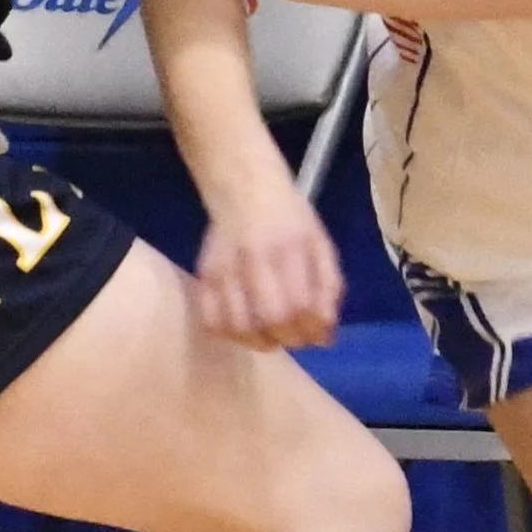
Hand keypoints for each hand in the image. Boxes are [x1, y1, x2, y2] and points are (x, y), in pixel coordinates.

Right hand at [193, 187, 344, 350]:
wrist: (245, 189)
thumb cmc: (290, 219)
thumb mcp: (320, 245)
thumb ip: (328, 289)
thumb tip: (324, 337)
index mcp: (289, 248)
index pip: (301, 306)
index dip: (312, 330)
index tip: (317, 334)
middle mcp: (254, 258)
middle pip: (271, 319)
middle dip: (289, 339)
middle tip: (295, 336)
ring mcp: (225, 268)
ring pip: (239, 327)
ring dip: (260, 342)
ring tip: (272, 335)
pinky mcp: (203, 276)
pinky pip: (211, 321)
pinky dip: (230, 335)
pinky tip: (246, 329)